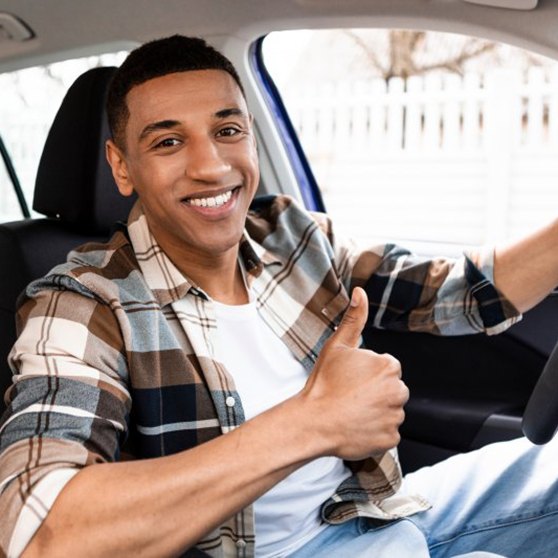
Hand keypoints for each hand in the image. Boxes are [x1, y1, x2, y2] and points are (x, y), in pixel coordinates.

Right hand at [301, 287, 408, 459]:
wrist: (313, 421)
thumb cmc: (324, 383)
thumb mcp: (337, 346)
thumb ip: (353, 318)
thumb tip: (360, 293)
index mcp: (388, 366)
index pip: (387, 368)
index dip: (368, 373)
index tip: (351, 380)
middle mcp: (398, 391)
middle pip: (392, 389)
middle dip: (376, 392)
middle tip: (350, 395)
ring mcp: (395, 417)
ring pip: (390, 410)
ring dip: (377, 411)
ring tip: (352, 411)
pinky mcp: (391, 439)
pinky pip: (387, 432)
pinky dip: (375, 431)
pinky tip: (356, 426)